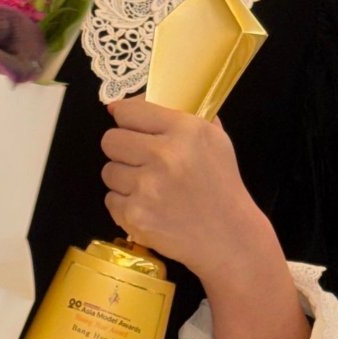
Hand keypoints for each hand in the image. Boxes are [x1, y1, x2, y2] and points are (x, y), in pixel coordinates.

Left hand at [100, 93, 266, 279]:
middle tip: (141, 160)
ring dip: (124, 179)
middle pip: (110, 140)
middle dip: (123, 149)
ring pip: (108, 171)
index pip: (127, 111)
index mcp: (184, 130)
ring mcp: (147, 188)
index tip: (131, 126)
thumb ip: (182, 116)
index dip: (126, 119)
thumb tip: (136, 101)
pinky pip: (111, 200)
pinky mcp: (135, 216)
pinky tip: (149, 207)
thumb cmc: (221, 186)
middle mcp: (164, 155)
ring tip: (149, 187)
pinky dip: (126, 204)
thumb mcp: (215, 140)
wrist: (229, 237)